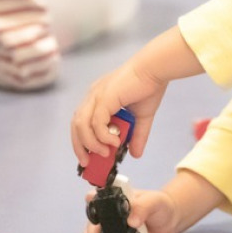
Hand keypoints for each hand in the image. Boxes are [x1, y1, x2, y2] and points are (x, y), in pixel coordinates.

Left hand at [70, 27, 203, 166]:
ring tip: (104, 153)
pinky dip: (102, 136)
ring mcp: (97, 96)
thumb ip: (137, 136)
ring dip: (91, 143)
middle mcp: (93, 97)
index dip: (82, 141)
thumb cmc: (148, 87)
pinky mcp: (104, 98)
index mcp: (98, 99)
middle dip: (79, 147)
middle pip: (76, 126)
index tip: (88, 157)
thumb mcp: (142, 118)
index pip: (81, 123)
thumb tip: (136, 154)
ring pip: (81, 126)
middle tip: (87, 163)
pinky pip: (96, 123)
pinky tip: (114, 142)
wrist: (155, 69)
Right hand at [79, 187, 177, 232]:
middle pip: (94, 219)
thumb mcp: (154, 202)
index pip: (101, 195)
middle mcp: (111, 210)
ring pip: (93, 232)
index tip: (89, 202)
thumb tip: (131, 221)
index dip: (93, 198)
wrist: (170, 223)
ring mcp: (111, 224)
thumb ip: (143, 208)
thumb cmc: (161, 206)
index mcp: (118, 197)